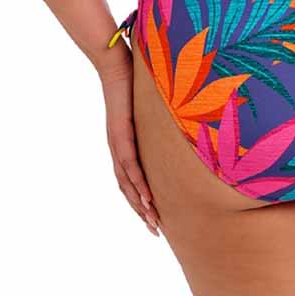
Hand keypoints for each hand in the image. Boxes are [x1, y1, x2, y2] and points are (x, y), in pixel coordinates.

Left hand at [99, 46, 160, 235]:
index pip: (131, 179)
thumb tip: (179, 114)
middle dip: (142, 211)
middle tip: (155, 231)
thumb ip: (159, 115)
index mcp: (124, 143)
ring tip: (153, 222)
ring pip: (128, 182)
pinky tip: (147, 197)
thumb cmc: (133, 79)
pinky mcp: (121, 133)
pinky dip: (138, 183)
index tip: (154, 217)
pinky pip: (130, 164)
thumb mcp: (149, 104)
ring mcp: (118, 142)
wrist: (115, 64)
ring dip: (140, 205)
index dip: (141, 199)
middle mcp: (118, 147)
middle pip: (128, 189)